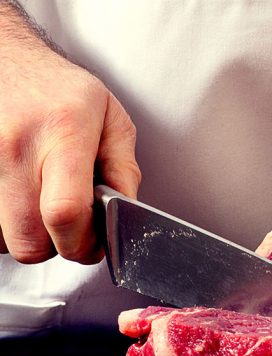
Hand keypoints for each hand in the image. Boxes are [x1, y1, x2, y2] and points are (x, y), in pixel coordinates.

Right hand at [0, 6, 139, 263]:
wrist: (6, 61)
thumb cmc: (62, 90)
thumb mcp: (111, 120)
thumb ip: (125, 170)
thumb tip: (127, 214)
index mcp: (64, 133)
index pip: (65, 212)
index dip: (83, 244)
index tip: (94, 244)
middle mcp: (15, 147)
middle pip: (29, 241)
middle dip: (56, 247)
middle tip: (70, 229)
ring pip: (4, 240)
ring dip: (30, 235)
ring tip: (44, 206)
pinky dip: (7, 226)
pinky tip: (23, 202)